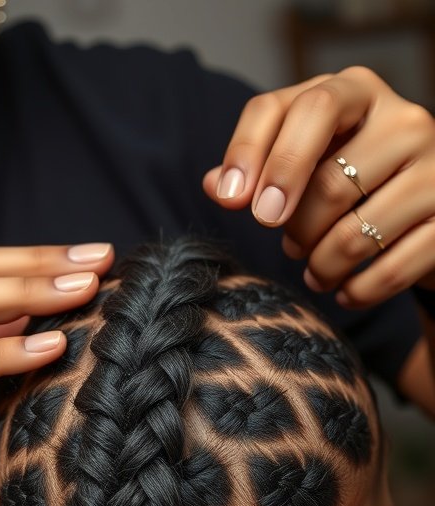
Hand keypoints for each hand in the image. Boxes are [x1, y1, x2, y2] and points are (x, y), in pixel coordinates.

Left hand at [203, 67, 434, 306]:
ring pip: (355, 234)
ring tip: (316, 271)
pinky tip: (345, 292)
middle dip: (295, 228)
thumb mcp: (305, 161)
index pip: (300, 107)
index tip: (234, 202)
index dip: (256, 153)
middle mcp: (403, 120)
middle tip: (289, 245)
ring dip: (322, 266)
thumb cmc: (353, 181)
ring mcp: (434, 169)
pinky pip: (388, 270)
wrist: (426, 213)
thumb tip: (216, 186)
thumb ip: (259, 168)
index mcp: (357, 90)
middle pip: (327, 184)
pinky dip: (356, 291)